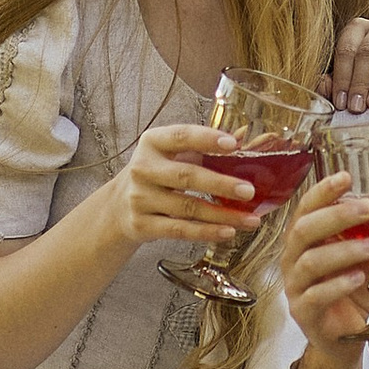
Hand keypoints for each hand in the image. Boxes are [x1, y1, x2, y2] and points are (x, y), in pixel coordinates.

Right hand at [111, 121, 265, 253]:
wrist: (119, 206)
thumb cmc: (157, 174)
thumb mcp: (171, 154)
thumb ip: (203, 147)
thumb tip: (243, 141)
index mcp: (152, 142)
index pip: (181, 136)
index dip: (207, 139)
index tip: (233, 144)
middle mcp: (143, 169)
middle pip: (186, 176)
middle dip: (221, 184)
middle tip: (248, 191)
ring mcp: (140, 198)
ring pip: (188, 208)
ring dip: (223, 215)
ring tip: (249, 219)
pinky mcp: (142, 225)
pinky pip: (180, 230)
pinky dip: (207, 232)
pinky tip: (228, 231)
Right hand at [280, 170, 368, 359]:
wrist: (345, 337)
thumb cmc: (352, 292)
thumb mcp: (368, 253)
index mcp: (305, 239)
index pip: (306, 208)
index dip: (323, 191)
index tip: (346, 178)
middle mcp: (294, 259)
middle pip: (305, 230)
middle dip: (337, 216)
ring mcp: (296, 287)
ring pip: (311, 262)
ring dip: (345, 251)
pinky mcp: (303, 313)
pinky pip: (315, 296)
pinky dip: (338, 284)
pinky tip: (358, 277)